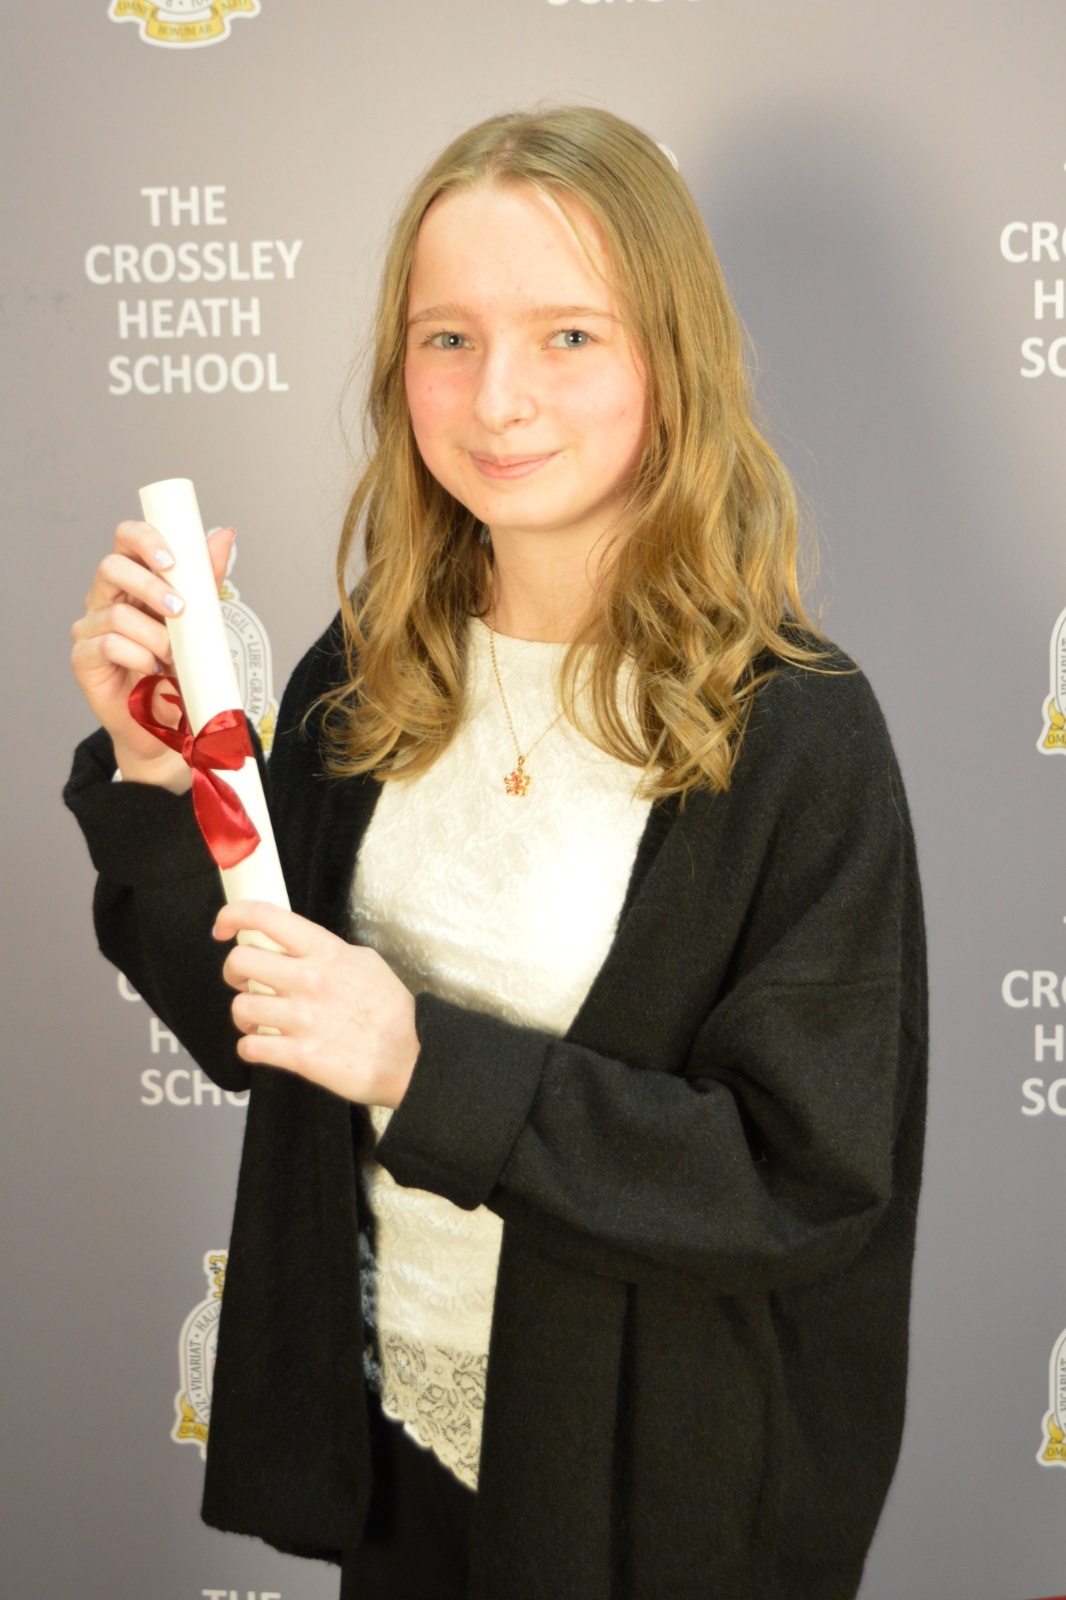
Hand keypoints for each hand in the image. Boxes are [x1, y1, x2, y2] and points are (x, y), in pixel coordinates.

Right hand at [71, 518, 235, 787]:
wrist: (171, 724)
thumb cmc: (182, 670)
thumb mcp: (202, 622)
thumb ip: (207, 579)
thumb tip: (223, 534)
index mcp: (133, 581)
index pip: (126, 539)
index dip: (144, 539)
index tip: (173, 560)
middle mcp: (106, 599)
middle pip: (111, 567)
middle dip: (150, 586)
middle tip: (179, 610)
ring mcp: (90, 628)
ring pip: (115, 613)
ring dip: (154, 635)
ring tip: (171, 657)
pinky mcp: (84, 659)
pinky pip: (107, 645)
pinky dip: (137, 656)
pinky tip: (150, 671)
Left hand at [214, 901, 420, 1108]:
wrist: (411, 1059)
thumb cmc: (393, 1012)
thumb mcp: (366, 963)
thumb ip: (329, 952)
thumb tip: (300, 948)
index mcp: (326, 951)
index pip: (265, 917)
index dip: (232, 915)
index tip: (224, 927)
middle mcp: (309, 980)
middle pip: (239, 961)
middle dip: (234, 972)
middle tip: (244, 981)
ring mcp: (302, 1019)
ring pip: (240, 1007)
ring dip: (245, 1015)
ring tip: (260, 1020)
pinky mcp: (300, 1056)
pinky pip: (250, 1047)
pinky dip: (251, 1047)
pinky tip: (265, 1046)